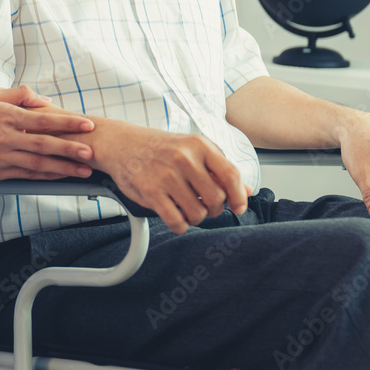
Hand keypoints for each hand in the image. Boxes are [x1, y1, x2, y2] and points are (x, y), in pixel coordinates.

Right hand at [0, 86, 96, 180]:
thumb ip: (17, 96)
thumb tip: (42, 100)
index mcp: (5, 116)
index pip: (44, 120)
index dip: (68, 123)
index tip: (87, 124)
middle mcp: (5, 138)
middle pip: (45, 144)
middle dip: (71, 149)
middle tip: (91, 152)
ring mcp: (1, 157)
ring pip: (38, 164)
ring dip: (62, 168)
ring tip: (82, 170)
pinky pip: (25, 175)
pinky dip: (43, 176)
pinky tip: (57, 177)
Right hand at [66, 121, 250, 233]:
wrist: (122, 144)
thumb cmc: (159, 148)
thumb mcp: (192, 150)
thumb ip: (219, 169)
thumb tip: (247, 191)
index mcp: (199, 145)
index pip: (231, 175)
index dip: (239, 196)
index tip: (238, 207)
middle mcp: (184, 159)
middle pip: (216, 198)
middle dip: (214, 209)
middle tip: (205, 207)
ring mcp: (166, 175)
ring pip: (197, 213)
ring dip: (196, 218)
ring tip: (188, 211)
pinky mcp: (151, 192)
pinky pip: (176, 220)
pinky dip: (181, 226)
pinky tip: (177, 219)